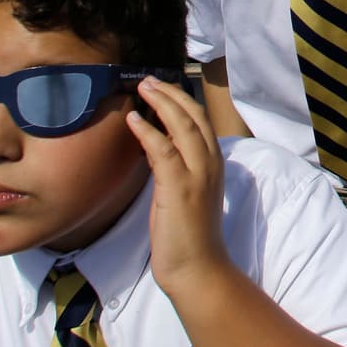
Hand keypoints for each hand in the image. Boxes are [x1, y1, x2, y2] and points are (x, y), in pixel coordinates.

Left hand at [127, 76, 228, 293]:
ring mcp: (198, 175)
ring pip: (183, 126)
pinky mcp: (180, 188)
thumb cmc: (187, 235)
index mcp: (213, 164)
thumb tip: (154, 150)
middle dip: (171, 93)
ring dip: (161, 103)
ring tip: (141, 87)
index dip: (181, 100)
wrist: (197, 267)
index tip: (160, 88)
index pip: (200, 121)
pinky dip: (148, 131)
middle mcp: (211, 164)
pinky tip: (133, 119)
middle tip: (147, 79)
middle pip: (194, 116)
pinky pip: (163, 150)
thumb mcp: (183, 194)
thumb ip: (174, 169)